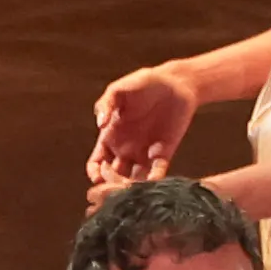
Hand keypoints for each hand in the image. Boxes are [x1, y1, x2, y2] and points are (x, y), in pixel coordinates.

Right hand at [90, 63, 196, 185]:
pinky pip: (158, 172)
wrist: (175, 83)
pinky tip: (153, 180)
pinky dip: (154, 179)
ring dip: (133, 187)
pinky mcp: (164, 153)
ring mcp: (145, 153)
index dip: (95, 173)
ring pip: (134, 179)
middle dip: (113, 185)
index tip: (98, 176)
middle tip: (118, 185)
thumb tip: (100, 124)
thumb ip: (106, 104)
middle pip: (114, 177)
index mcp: (110, 137)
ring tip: (134, 186)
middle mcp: (125, 149)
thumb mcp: (119, 89)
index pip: (97, 163)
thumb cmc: (143, 83)